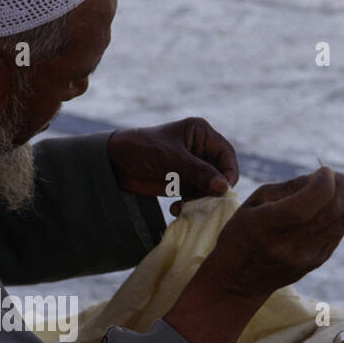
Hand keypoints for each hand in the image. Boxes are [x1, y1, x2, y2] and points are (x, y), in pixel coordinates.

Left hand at [107, 117, 237, 207]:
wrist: (114, 163)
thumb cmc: (142, 149)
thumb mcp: (172, 158)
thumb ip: (198, 172)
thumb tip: (224, 188)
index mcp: (201, 133)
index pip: (226, 154)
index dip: (229, 172)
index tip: (224, 190)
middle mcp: (200, 149)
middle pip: (220, 173)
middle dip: (214, 190)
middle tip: (205, 204)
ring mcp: (191, 167)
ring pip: (209, 188)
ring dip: (201, 201)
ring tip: (186, 208)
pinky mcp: (182, 182)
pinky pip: (195, 196)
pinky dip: (190, 205)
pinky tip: (176, 209)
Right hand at [203, 166, 343, 299]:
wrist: (237, 279)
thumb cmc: (242, 233)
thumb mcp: (254, 203)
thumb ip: (289, 188)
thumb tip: (322, 176)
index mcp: (265, 226)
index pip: (306, 204)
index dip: (323, 182)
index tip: (324, 170)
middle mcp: (287, 245)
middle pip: (330, 212)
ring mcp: (304, 257)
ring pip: (340, 222)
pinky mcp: (316, 262)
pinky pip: (338, 232)